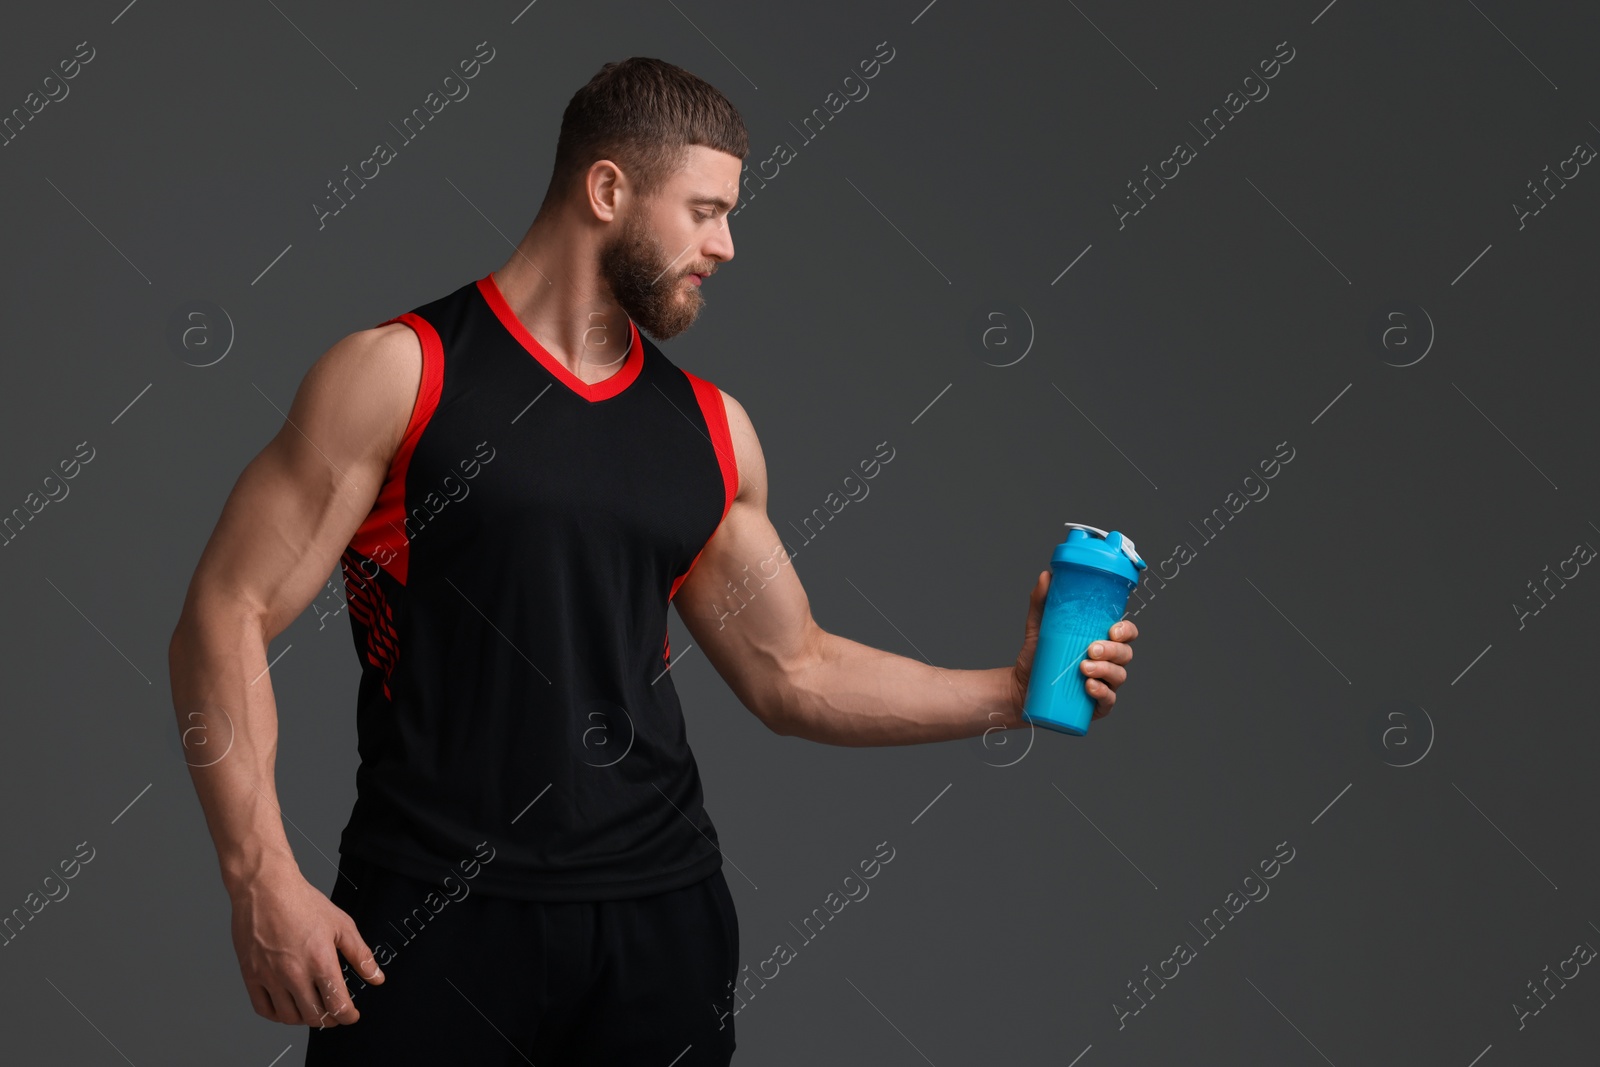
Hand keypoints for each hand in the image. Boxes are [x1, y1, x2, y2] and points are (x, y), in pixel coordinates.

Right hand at [230, 865, 384, 1027]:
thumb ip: (360, 955)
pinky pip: (264, 1009)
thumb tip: (377, 978)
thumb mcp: (342, 925)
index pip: (338, 1006)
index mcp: (320, 961)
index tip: (351, 1015)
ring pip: (289, 1017)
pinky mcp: (251, 975)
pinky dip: (277, 1015)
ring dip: (304, 1019)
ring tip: (313, 1009)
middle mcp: (294, 973)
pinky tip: (287, 1007)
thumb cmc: (303, 902)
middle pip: (314, 1016)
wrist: (266, 889)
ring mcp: (270, 976)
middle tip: (334, 1013)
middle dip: (329, 1019)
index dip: (348, 1016)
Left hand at [1010, 569, 1139, 722]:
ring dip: (1105, 671)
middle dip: (1112, 651)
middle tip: (1090, 649)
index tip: (1112, 630)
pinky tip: (1090, 687)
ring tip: (1083, 668)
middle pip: (1125, 654)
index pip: (1126, 633)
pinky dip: (1102, 693)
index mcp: (1102, 641)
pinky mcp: (1097, 705)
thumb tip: (1046, 575)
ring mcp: (1105, 684)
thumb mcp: (1038, 627)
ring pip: (1119, 676)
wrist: (1020, 688)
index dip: (1126, 630)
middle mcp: (1109, 662)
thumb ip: (1042, 602)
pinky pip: (1108, 700)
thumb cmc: (1037, 657)